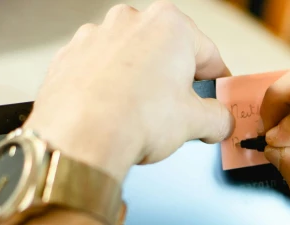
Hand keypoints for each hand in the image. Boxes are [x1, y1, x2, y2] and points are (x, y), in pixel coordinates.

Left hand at [24, 1, 234, 181]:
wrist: (79, 138)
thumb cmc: (133, 119)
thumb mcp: (194, 123)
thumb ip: (217, 118)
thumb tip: (221, 121)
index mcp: (169, 25)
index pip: (208, 54)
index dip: (218, 81)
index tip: (218, 97)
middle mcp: (130, 21)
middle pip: (166, 53)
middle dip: (174, 81)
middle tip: (179, 114)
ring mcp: (95, 37)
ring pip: (130, 60)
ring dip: (139, 83)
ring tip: (141, 118)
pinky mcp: (69, 58)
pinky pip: (98, 72)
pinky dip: (107, 90)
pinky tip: (113, 115)